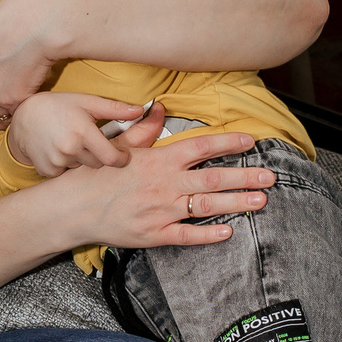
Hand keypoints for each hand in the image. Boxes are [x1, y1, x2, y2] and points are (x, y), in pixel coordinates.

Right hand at [4, 92, 150, 178]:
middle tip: (90, 142)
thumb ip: (114, 108)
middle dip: (98, 155)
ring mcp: (57, 161)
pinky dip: (66, 165)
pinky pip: (65, 173)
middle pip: (98, 164)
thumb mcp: (85, 101)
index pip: (111, 158)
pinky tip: (59, 150)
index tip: (122, 156)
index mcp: (83, 131)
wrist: (23, 117)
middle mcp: (69, 148)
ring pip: (81, 168)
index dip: (120, 159)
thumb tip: (140, 110)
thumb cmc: (56, 106)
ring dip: (81, 160)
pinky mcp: (47, 170)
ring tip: (71, 143)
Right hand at [45, 122, 275, 250]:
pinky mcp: (154, 234)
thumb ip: (145, 129)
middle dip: (245, 176)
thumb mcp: (119, 147)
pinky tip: (228, 231)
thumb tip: (159, 107)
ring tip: (261, 201)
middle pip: (213, 178)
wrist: (71, 209)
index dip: (228, 144)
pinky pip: (186, 235)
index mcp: (158, 160)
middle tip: (270, 176)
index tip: (251, 142)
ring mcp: (161, 210)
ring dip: (237, 203)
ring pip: (206, 205)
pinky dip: (208, 234)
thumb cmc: (95, 176)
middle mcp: (164, 184)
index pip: (201, 147)